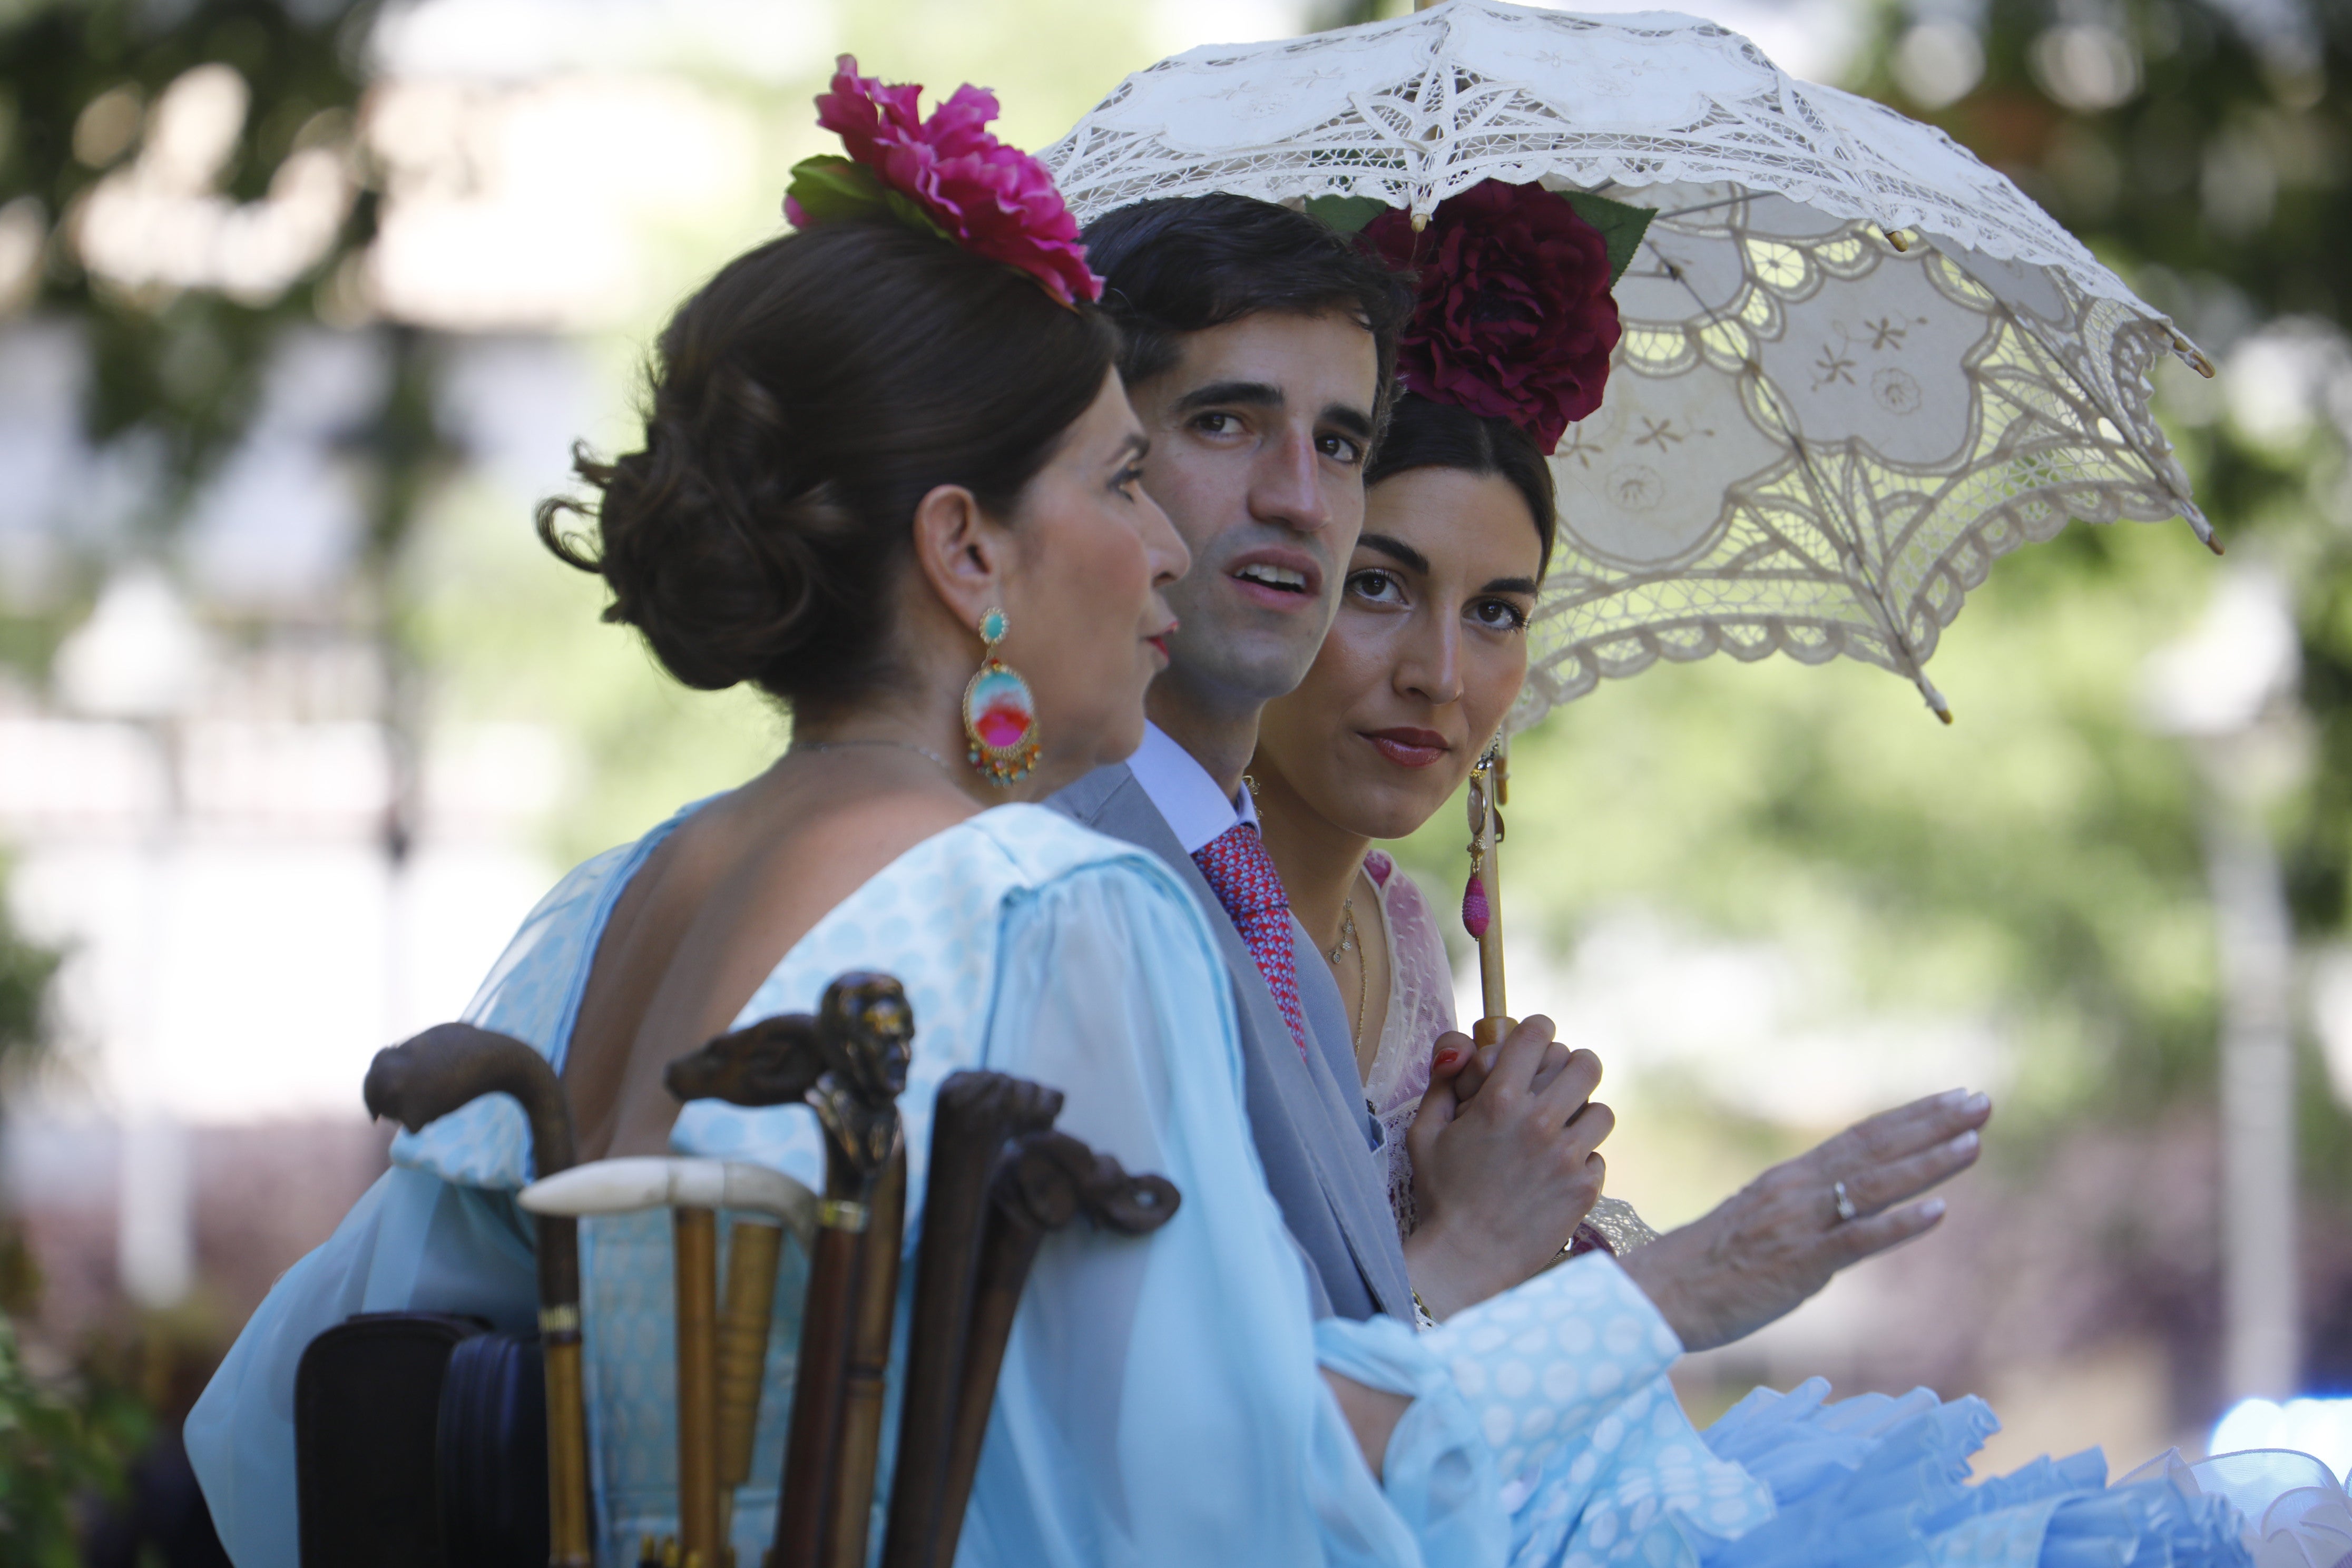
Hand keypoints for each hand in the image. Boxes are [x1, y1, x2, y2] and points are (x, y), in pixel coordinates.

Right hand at [1403, 1016, 1612, 1319]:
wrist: (1466, 1260)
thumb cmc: (1440, 1195)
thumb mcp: (1425, 1133)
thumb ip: (1442, 1082)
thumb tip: (1460, 1048)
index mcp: (1499, 1099)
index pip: (1538, 1033)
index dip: (1537, 1031)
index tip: (1534, 1043)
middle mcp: (1540, 1121)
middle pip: (1586, 1062)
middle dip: (1572, 1066)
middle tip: (1558, 1082)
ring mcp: (1568, 1156)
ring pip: (1602, 1110)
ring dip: (1582, 1115)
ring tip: (1561, 1131)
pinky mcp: (1585, 1188)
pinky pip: (1600, 1156)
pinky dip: (1582, 1161)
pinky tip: (1557, 1173)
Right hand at [1620, 1089, 1991, 1352]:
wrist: (1657, 1295)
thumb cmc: (1707, 1267)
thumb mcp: (1762, 1224)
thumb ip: (1807, 1212)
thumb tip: (1850, 1208)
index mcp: (1789, 1179)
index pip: (1861, 1136)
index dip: (1911, 1116)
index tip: (1955, 1098)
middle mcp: (1797, 1191)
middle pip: (1874, 1148)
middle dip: (1931, 1124)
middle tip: (1981, 1099)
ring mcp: (1798, 1226)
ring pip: (1872, 1187)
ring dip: (1927, 1164)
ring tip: (1974, 1142)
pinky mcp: (1798, 1266)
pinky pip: (1856, 1242)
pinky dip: (1899, 1225)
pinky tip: (1940, 1213)